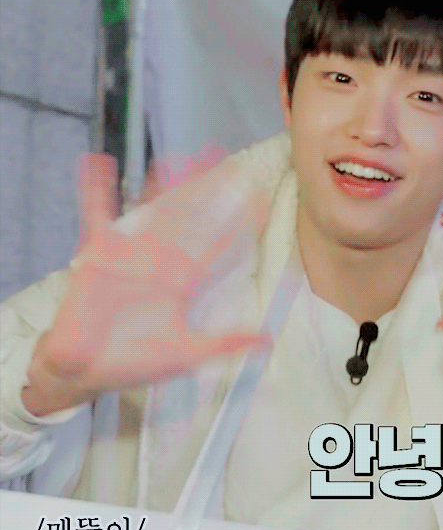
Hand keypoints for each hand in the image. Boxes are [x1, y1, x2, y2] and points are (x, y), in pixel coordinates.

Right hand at [23, 147, 269, 416]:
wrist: (86, 371)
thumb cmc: (135, 362)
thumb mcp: (187, 353)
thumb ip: (226, 343)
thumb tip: (268, 342)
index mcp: (184, 281)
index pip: (220, 247)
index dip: (242, 224)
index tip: (262, 200)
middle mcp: (162, 261)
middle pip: (191, 218)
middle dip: (207, 189)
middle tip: (226, 159)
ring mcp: (131, 256)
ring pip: (152, 211)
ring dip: (163, 184)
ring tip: (178, 158)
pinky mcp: (98, 257)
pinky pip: (96, 217)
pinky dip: (95, 191)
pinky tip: (97, 163)